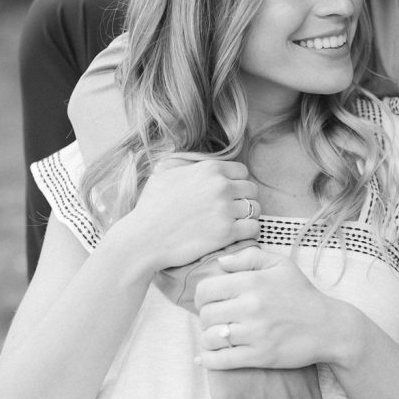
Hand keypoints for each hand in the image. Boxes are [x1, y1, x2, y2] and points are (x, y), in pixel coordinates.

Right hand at [110, 155, 259, 275]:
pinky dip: (248, 232)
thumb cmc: (150, 207)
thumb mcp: (164, 173)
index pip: (242, 171)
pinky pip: (253, 228)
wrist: (142, 239)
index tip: (230, 194)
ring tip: (236, 223)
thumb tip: (196, 160)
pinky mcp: (227, 232)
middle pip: (252, 189)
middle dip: (244, 199)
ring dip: (248, 216)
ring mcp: (225, 209)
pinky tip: (237, 235)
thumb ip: (186, 163)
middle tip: (233, 211)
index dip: (237, 183)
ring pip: (255, 208)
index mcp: (210, 169)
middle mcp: (221, 186)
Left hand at [195, 247, 344, 369]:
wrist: (328, 327)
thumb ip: (249, 257)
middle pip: (206, 314)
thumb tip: (220, 262)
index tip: (210, 301)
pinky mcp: (259, 356)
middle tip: (217, 319)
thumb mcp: (281, 265)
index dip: (203, 296)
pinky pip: (221, 361)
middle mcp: (252, 306)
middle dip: (206, 317)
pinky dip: (208, 360)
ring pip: (210, 338)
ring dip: (209, 338)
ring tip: (218, 336)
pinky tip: (205, 357)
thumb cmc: (302, 294)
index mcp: (253, 282)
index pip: (207, 289)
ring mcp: (255, 333)